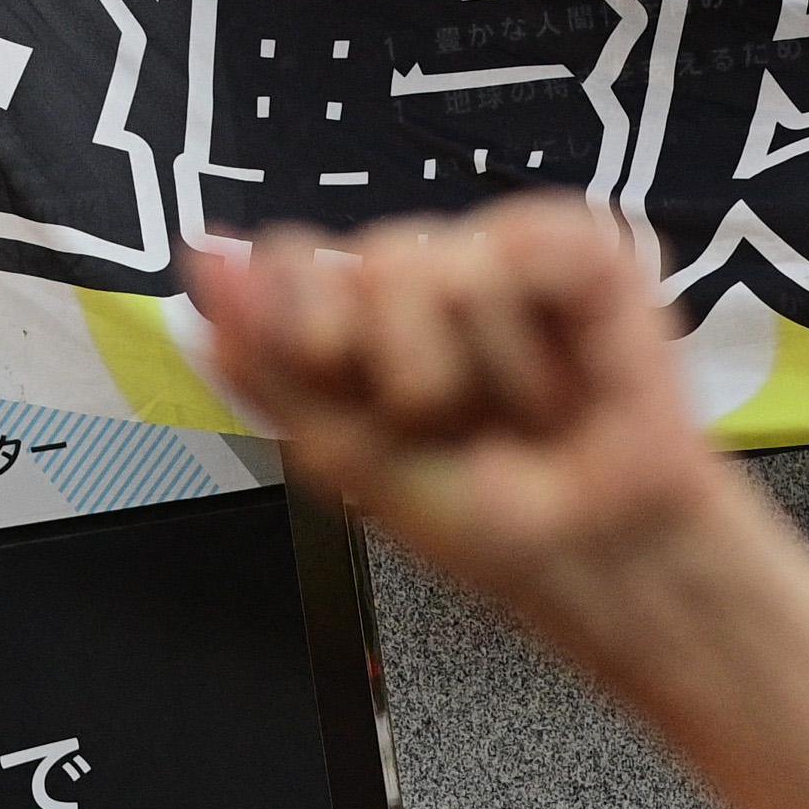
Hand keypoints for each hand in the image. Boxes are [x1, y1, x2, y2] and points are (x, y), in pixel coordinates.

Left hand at [189, 199, 747, 651]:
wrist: (605, 563)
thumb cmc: (493, 525)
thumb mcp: (346, 454)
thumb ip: (264, 355)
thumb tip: (203, 259)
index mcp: (361, 325)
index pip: (286, 264)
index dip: (298, 318)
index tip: (338, 380)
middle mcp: (429, 282)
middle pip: (358, 259)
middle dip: (394, 365)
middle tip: (450, 420)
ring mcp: (505, 262)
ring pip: (430, 259)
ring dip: (472, 369)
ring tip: (522, 412)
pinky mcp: (586, 257)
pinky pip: (520, 244)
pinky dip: (533, 335)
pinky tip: (561, 376)